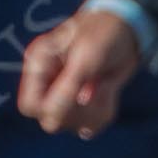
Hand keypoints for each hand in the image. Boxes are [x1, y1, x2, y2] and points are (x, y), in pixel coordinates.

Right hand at [16, 9, 141, 138]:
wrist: (128, 30)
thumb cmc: (103, 34)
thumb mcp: (85, 56)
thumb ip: (66, 87)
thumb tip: (53, 120)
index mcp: (39, 65)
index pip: (30, 105)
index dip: (50, 109)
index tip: (76, 97)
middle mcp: (48, 83)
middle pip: (50, 120)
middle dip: (76, 112)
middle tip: (93, 92)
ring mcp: (66, 96)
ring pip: (72, 125)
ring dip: (94, 112)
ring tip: (105, 87)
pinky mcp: (85, 104)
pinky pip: (90, 127)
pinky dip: (104, 114)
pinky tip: (109, 94)